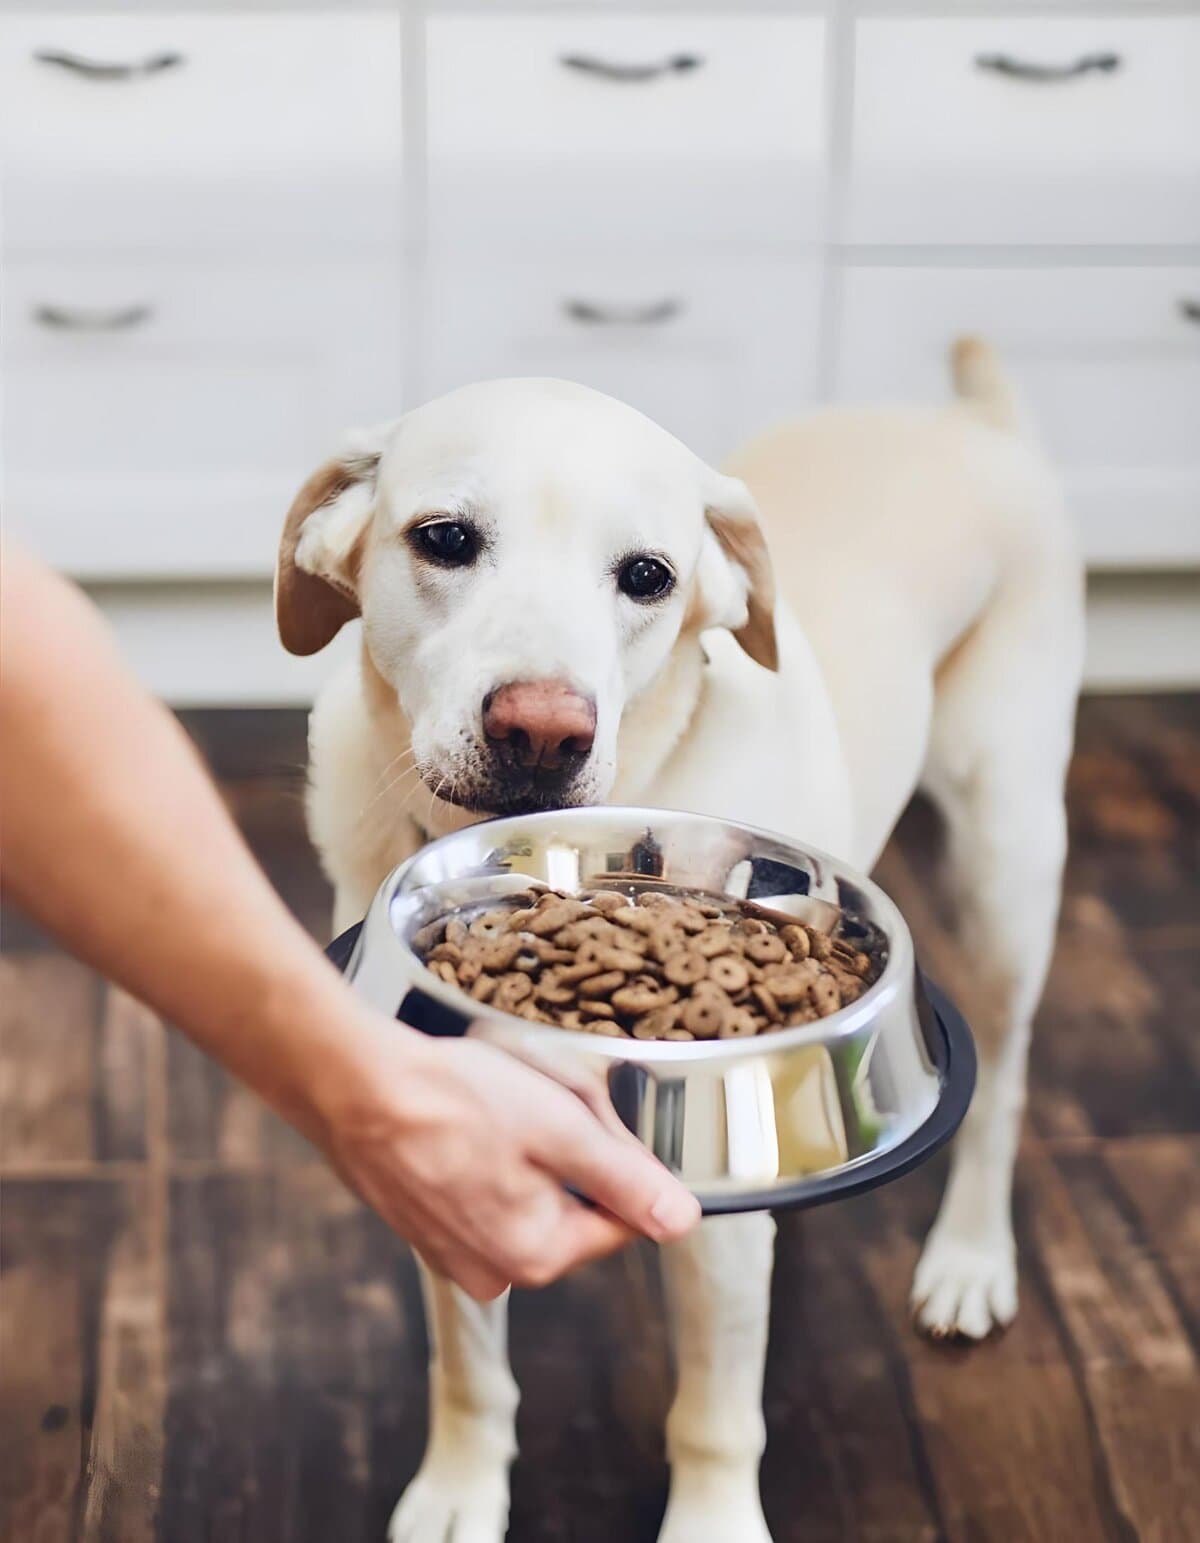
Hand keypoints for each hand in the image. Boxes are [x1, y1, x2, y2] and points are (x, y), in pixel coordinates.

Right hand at [313, 1016, 700, 1299]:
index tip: (585, 1116)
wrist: (352, 1084)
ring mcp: (451, 1251)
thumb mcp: (561, 1128)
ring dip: (524, 1146)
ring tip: (491, 1102)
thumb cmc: (453, 1100)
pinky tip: (462, 1115)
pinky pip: (479, 1188)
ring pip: (526, 1191)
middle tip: (534, 1099)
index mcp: (537, 1255)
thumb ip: (627, 1180)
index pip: (621, 1217)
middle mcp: (493, 1270)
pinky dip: (481, 1151)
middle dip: (566, 1149)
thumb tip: (683, 1222)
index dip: (617, 1158)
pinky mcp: (421, 1223)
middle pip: (571, 1203)